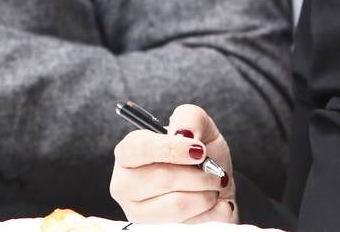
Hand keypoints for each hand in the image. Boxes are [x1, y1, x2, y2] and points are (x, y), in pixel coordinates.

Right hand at [111, 104, 236, 224]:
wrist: (215, 185)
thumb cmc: (201, 154)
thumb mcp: (200, 126)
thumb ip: (189, 118)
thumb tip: (184, 134)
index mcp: (129, 153)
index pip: (139, 148)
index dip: (171, 148)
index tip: (199, 150)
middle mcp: (124, 184)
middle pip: (161, 178)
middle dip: (198, 174)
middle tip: (214, 171)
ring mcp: (136, 211)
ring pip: (176, 205)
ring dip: (205, 193)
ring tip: (212, 185)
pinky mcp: (152, 230)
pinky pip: (189, 223)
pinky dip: (210, 211)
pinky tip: (209, 202)